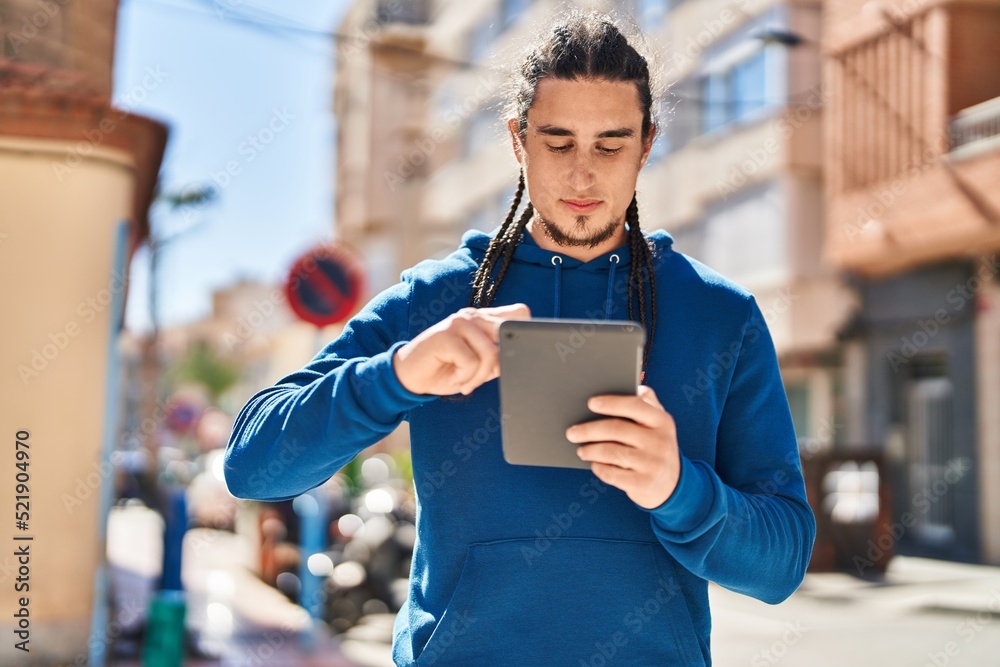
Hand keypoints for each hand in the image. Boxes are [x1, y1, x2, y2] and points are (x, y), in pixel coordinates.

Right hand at [392, 303, 530, 396]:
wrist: (409, 376)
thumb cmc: (445, 370)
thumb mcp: (478, 366)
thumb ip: (497, 358)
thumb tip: (517, 358)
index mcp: (483, 318)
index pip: (520, 313)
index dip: (521, 335)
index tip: (507, 360)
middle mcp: (473, 315)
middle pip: (508, 337)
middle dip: (499, 366)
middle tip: (481, 378)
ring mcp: (459, 322)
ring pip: (491, 353)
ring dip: (479, 377)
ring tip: (466, 382)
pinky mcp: (447, 335)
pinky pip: (472, 362)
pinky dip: (465, 378)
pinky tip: (455, 379)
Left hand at [566, 385, 680, 508]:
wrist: (673, 485)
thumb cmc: (657, 447)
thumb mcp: (660, 425)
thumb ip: (649, 405)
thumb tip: (639, 388)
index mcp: (662, 422)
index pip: (635, 406)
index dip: (611, 403)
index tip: (590, 403)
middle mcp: (659, 442)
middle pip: (616, 429)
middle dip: (589, 430)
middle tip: (572, 432)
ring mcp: (652, 464)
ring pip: (611, 452)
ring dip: (590, 450)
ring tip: (581, 450)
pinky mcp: (642, 484)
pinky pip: (612, 474)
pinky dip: (599, 468)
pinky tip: (595, 464)